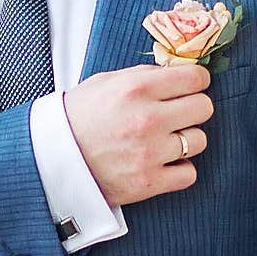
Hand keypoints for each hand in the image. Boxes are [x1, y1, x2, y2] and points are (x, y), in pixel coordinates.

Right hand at [64, 64, 213, 205]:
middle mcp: (147, 119)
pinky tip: (164, 163)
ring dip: (186, 140)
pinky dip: (180, 170)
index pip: (196, 78)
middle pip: (204, 108)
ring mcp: (150, 153)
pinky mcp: (149, 182)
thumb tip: (178, 73)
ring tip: (165, 140)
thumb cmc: (79, 117)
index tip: (190, 87)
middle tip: (178, 114)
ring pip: (199, 141)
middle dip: (193, 109)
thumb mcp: (107, 82)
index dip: (196, 81)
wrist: (53, 158)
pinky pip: (189, 174)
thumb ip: (145, 76)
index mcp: (137, 88)